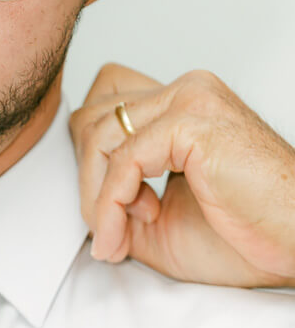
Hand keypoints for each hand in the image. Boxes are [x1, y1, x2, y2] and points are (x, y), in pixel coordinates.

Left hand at [69, 64, 294, 287]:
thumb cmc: (245, 237)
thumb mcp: (160, 221)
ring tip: (120, 236)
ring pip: (99, 133)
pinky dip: (109, 205)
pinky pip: (122, 160)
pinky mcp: (193, 123)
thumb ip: (117, 201)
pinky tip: (121, 236)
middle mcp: (187, 90)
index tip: (114, 214)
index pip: (105, 106)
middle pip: (93, 112)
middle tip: (112, 226)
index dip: (94, 160)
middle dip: (88, 176)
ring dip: (95, 197)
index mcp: (184, 103)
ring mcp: (191, 99)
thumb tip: (83, 204)